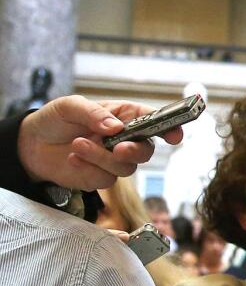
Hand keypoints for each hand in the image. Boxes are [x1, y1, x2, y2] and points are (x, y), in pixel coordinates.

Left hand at [16, 96, 184, 188]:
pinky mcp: (100, 177)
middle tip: (118, 148)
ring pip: (125, 167)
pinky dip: (88, 169)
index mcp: (124, 116)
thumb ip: (94, 114)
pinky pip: (106, 180)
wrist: (31, 145)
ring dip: (101, 158)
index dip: (170, 127)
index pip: (154, 121)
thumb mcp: (70, 106)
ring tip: (76, 145)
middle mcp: (125, 139)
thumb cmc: (55, 119)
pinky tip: (72, 159)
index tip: (175, 135)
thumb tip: (115, 127)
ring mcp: (114, 160)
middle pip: (147, 150)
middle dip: (135, 151)